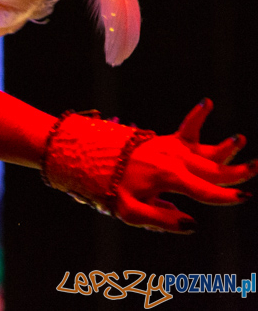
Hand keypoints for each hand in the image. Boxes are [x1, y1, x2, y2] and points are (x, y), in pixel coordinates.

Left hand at [114, 99, 254, 232]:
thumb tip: (192, 223)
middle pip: (212, 170)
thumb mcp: (128, 210)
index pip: (203, 191)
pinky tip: (207, 102)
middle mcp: (173, 160)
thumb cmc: (107, 187)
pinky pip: (187, 129)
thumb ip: (161, 219)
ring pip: (206, 151)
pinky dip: (197, 116)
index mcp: (167, 178)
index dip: (224, 197)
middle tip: (256, 168)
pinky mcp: (166, 142)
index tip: (243, 197)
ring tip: (240, 139)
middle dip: (236, 172)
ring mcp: (171, 149)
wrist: (85, 157)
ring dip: (226, 148)